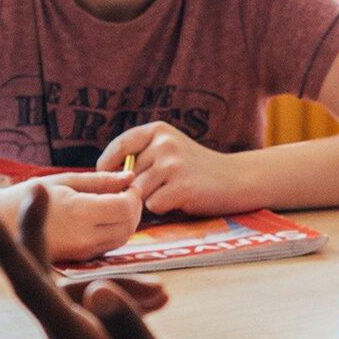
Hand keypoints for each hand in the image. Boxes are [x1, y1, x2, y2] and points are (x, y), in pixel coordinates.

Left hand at [0, 186, 228, 338]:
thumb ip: (129, 327)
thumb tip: (94, 289)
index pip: (33, 289)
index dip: (10, 247)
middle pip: (42, 284)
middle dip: (40, 236)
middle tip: (43, 188)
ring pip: (83, 302)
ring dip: (119, 285)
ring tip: (165, 296)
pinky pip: (99, 320)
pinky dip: (125, 304)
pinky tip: (158, 305)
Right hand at [7, 173, 142, 262]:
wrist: (0, 225)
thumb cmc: (28, 197)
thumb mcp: (63, 181)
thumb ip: (100, 180)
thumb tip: (129, 176)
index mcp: (78, 212)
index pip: (125, 207)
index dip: (134, 195)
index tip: (129, 184)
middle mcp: (83, 236)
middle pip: (128, 226)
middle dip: (134, 208)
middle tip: (127, 193)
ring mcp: (81, 252)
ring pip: (122, 239)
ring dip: (127, 221)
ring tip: (116, 204)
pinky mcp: (79, 260)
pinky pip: (108, 246)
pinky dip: (115, 231)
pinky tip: (105, 218)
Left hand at [99, 122, 251, 217]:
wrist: (236, 179)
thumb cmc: (196, 169)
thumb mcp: (169, 149)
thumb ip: (141, 156)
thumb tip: (102, 178)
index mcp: (157, 130)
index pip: (118, 147)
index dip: (107, 166)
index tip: (107, 179)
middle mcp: (163, 143)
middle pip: (128, 176)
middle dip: (135, 188)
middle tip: (159, 189)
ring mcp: (173, 164)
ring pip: (139, 192)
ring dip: (149, 199)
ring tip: (172, 193)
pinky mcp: (181, 186)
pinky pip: (153, 205)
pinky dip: (163, 208)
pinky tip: (181, 201)